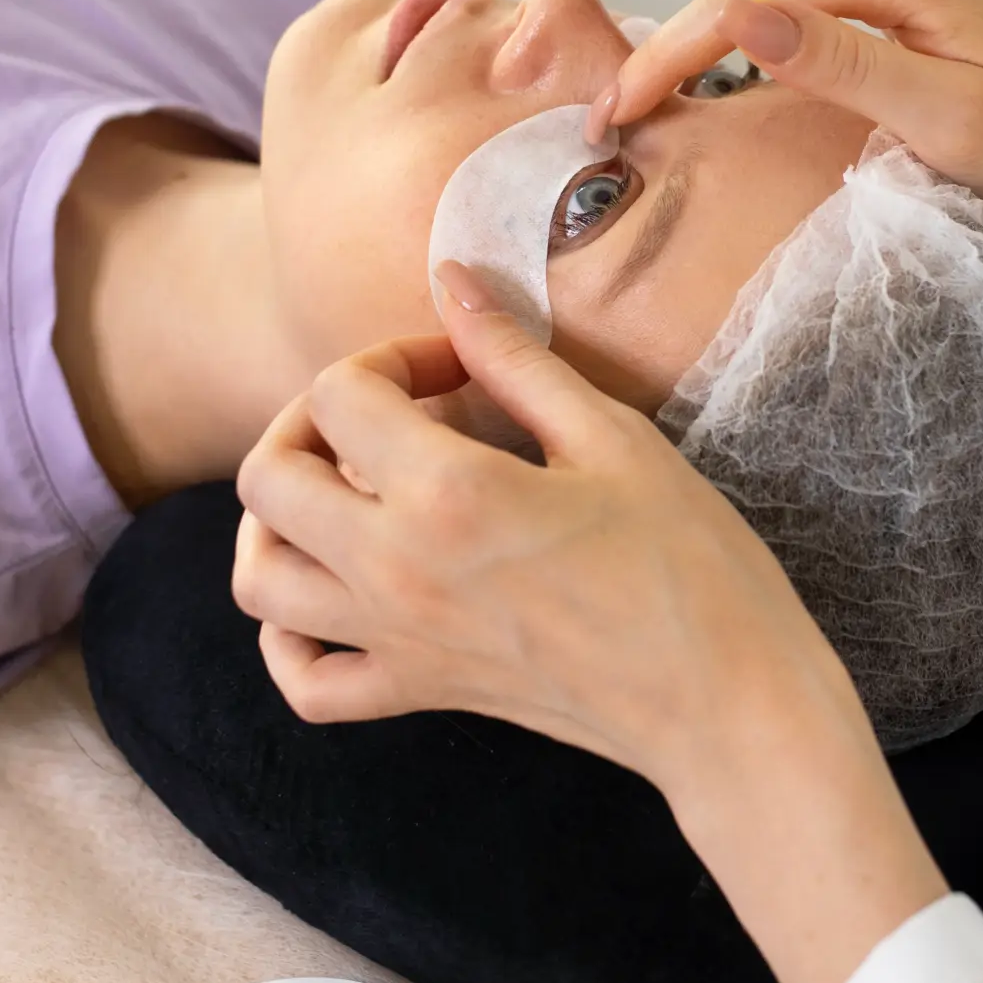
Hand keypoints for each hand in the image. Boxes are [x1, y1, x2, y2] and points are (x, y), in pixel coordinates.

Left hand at [233, 262, 862, 789]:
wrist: (725, 702)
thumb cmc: (690, 565)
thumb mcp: (612, 438)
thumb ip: (515, 357)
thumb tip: (454, 280)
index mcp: (447, 494)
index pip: (341, 392)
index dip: (394, 356)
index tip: (459, 365)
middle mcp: (395, 570)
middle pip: (266, 479)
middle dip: (308, 422)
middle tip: (386, 414)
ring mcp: (397, 640)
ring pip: (257, 582)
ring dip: (276, 523)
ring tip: (342, 494)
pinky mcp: (418, 693)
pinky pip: (303, 682)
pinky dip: (290, 640)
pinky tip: (336, 597)